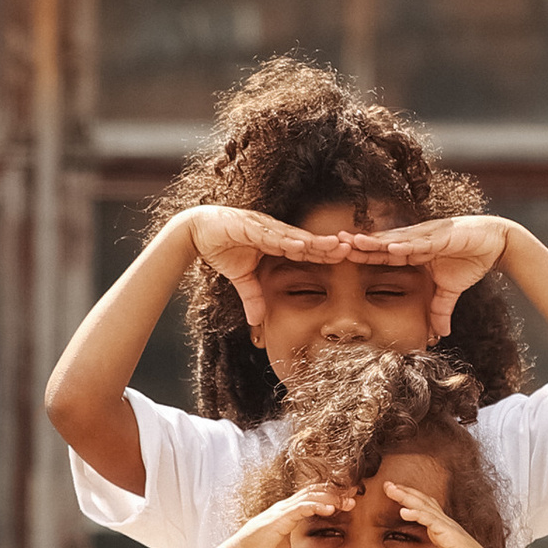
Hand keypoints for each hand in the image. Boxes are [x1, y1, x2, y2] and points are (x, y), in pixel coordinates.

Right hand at [187, 205, 346, 326]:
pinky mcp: (248, 226)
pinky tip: (301, 244)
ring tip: (334, 246)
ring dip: (314, 242)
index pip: (305, 250)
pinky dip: (285, 240)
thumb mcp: (241, 278)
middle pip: (306, 241)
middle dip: (328, 245)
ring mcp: (262, 227)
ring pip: (293, 236)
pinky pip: (270, 235)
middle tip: (353, 249)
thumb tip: (257, 321)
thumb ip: (252, 296)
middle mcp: (273, 232)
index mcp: (275, 242)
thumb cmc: (221, 248)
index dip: (325, 254)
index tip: (346, 259)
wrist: (195, 231)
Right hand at [228, 485, 348, 547]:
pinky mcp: (278, 518)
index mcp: (288, 513)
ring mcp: (281, 511)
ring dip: (331, 498)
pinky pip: (300, 507)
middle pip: (315, 493)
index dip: (332, 498)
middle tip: (355, 496)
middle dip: (336, 494)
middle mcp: (285, 508)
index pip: (313, 499)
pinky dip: (316, 505)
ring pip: (310, 497)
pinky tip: (330, 509)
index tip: (350, 502)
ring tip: (348, 501)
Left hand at [347, 214, 508, 334]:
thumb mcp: (450, 290)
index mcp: (413, 251)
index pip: (382, 255)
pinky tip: (391, 247)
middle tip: (332, 244)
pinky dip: (407, 244)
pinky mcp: (443, 235)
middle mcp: (416, 240)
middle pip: (382, 243)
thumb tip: (440, 334)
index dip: (362, 256)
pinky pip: (422, 241)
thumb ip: (440, 309)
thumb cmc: (470, 260)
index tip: (340, 258)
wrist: (497, 243)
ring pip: (396, 239)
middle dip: (359, 244)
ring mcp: (428, 236)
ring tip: (354, 243)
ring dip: (375, 241)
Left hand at [379, 477, 502, 547]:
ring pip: (425, 507)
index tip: (391, 493)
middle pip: (422, 502)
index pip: (422, 509)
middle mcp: (444, 525)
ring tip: (392, 490)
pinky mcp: (452, 535)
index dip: (407, 500)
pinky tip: (404, 510)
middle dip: (404, 492)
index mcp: (440, 530)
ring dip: (407, 497)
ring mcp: (448, 528)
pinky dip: (418, 514)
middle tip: (387, 484)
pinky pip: (432, 520)